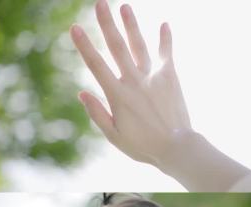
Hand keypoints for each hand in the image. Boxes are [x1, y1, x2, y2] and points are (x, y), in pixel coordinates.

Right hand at [70, 1, 192, 167]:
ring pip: (139, 46)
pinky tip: (164, 24)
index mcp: (117, 95)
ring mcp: (153, 77)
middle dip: (107, 24)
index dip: (84, 45)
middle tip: (100, 3)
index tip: (74, 28)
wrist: (176, 147)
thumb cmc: (142, 145)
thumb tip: (82, 93)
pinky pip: (166, 54)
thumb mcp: (113, 135)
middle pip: (117, 47)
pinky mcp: (170, 77)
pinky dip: (165, 39)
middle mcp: (134, 81)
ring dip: (132, 25)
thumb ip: (97, 113)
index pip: (96, 65)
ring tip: (124, 6)